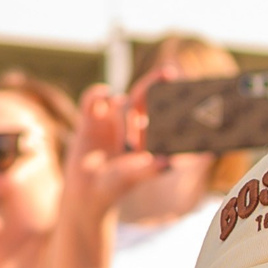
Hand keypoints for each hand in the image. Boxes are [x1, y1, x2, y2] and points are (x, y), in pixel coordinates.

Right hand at [62, 83, 171, 230]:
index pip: (161, 113)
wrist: (84, 195)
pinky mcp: (89, 121)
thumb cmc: (112, 189)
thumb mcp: (131, 178)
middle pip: (143, 98)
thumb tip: (167, 163)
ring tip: (119, 106)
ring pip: (120, 100)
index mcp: (145, 138)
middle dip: (154, 85)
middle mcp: (129, 127)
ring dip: (122, 101)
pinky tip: (104, 94)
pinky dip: (97, 93)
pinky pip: (93, 99)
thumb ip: (148, 170)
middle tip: (169, 72)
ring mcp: (109, 122)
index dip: (171, 101)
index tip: (183, 90)